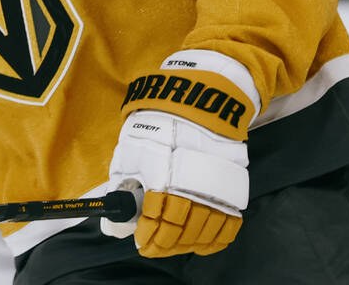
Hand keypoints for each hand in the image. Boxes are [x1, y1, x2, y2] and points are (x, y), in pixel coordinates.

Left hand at [101, 52, 257, 256]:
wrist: (196, 102)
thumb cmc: (158, 127)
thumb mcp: (131, 152)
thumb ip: (122, 188)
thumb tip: (115, 224)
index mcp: (161, 176)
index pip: (155, 220)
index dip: (148, 236)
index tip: (142, 242)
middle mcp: (190, 185)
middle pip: (179, 230)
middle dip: (164, 243)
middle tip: (155, 247)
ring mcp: (215, 188)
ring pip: (203, 230)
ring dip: (187, 243)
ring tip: (174, 245)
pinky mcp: (233, 187)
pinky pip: (229, 224)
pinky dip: (216, 239)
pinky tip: (202, 243)